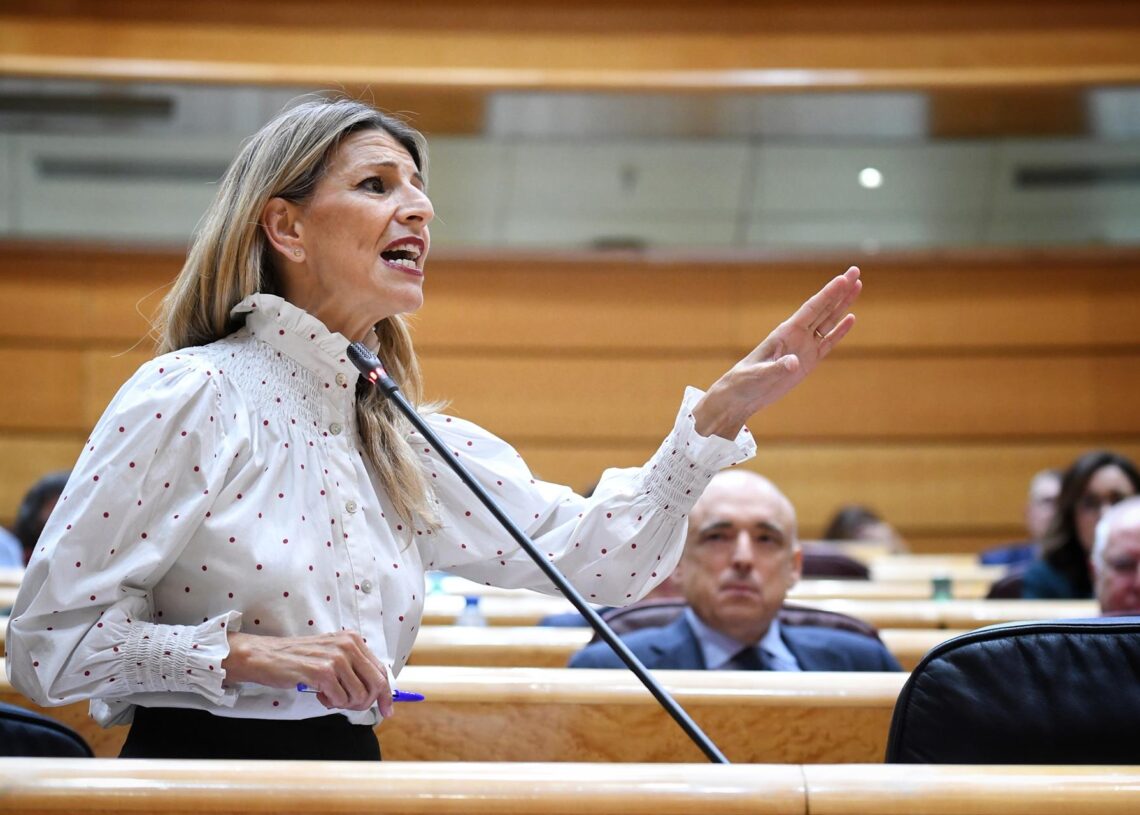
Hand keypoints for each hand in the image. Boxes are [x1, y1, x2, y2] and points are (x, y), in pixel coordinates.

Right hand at [222, 631, 392, 716]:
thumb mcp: (331, 655)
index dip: (386, 694)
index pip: (381, 671)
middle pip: (376, 684)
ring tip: (328, 696)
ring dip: (345, 704)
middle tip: (348, 706)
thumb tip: (378, 692)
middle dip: (367, 703)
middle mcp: (348, 645)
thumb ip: (353, 668)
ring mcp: (336, 657)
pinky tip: (318, 694)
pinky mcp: (322, 671)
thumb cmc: (298, 660)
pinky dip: (331, 703)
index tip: (387, 710)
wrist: (266, 656)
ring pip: (359, 695)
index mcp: (353, 640)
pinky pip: (340, 699)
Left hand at [693, 266, 861, 438]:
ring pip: (828, 321)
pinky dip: (840, 331)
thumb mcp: (760, 375)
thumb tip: (794, 363)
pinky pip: (828, 343)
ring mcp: (804, 347)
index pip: (812, 309)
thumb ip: (777, 368)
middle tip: (855, 271)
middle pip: (823, 308)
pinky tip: (851, 318)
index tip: (843, 278)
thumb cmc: (746, 381)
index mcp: (786, 332)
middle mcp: (797, 335)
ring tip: (857, 286)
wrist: (742, 395)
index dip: (828, 293)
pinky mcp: (808, 361)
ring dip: (842, 305)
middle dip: (840, 291)